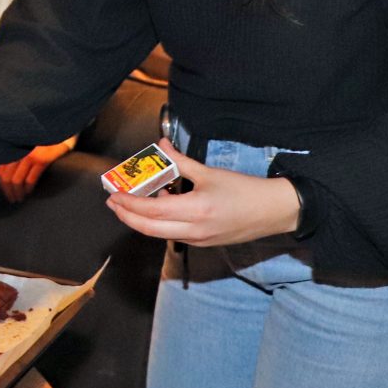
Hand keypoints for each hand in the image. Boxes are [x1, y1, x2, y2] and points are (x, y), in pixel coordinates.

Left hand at [0, 140, 72, 204]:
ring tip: (21, 198)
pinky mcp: (41, 160)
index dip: (1, 185)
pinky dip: (28, 189)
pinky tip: (29, 192)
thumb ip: (15, 156)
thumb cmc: (42, 141)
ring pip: (17, 181)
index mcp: (12, 149)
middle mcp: (18, 152)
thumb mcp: (24, 146)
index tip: (6, 192)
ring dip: (18, 193)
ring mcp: (29, 156)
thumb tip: (6, 176)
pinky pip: (30, 180)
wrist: (60, 132)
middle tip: (13, 199)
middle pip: (6, 178)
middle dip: (8, 192)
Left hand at [106, 143, 301, 245]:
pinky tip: (156, 210)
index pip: (152, 211)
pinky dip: (159, 224)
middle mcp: (194, 230)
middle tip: (113, 203)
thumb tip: (163, 145)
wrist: (274, 211)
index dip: (129, 204)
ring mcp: (199, 240)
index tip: (114, 195)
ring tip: (129, 205)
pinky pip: (174, 235)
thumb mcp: (210, 173)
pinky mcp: (205, 243)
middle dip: (127, 216)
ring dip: (141, 221)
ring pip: (160, 234)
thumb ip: (181, 161)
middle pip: (149, 229)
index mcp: (195, 211)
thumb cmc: (245, 190)